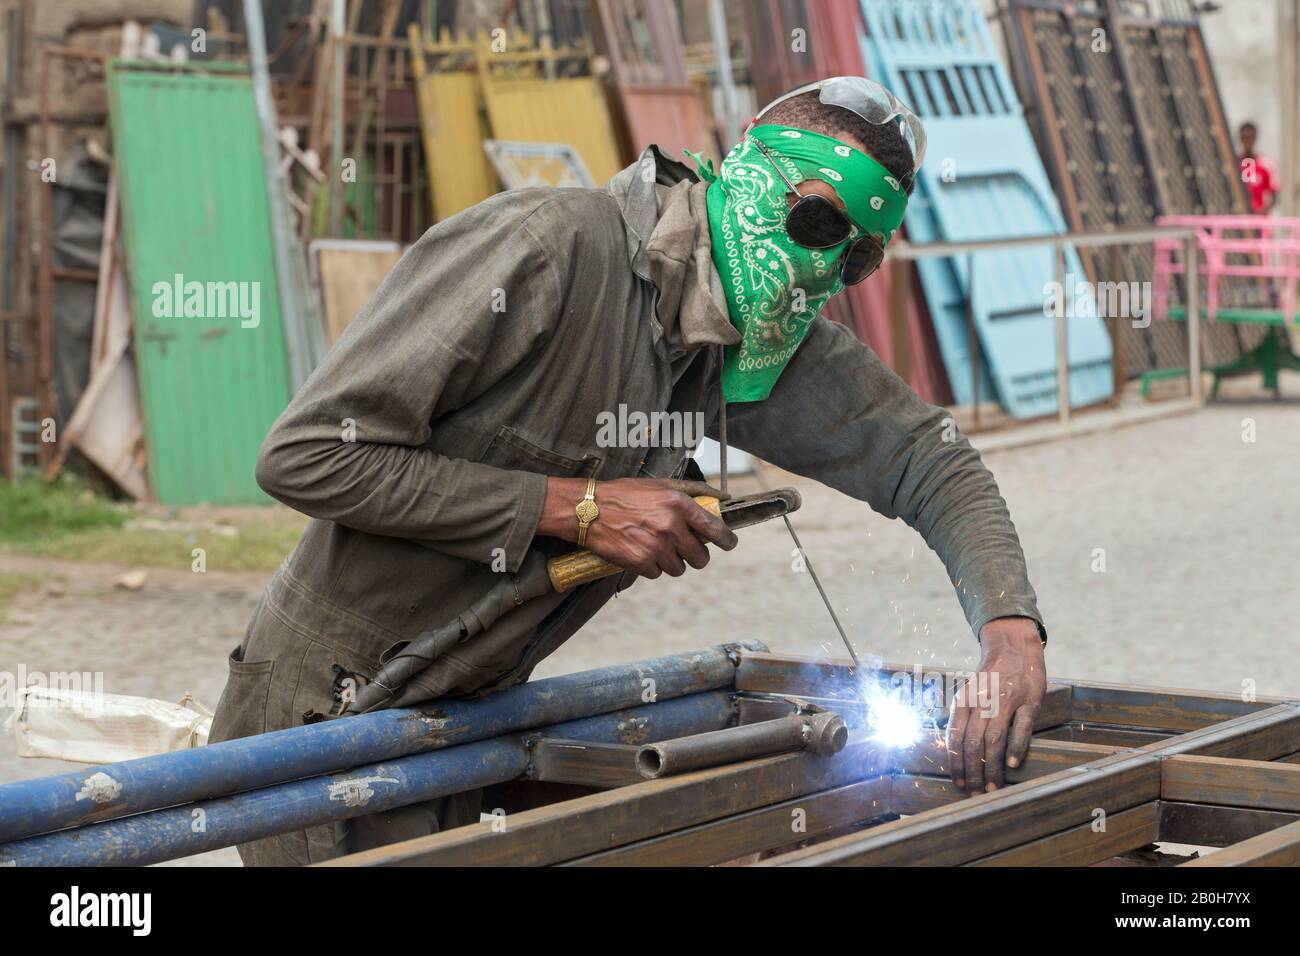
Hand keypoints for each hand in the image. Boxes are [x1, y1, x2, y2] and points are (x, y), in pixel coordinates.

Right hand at [538, 477, 737, 578]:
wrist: (589, 509)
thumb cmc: (624, 494)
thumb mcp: (659, 485)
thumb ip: (692, 491)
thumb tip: (723, 497)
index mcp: (679, 505)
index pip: (715, 530)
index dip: (727, 541)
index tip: (729, 544)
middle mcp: (671, 526)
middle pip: (700, 557)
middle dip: (694, 555)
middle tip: (682, 547)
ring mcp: (656, 547)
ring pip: (679, 569)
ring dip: (671, 562)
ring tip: (655, 546)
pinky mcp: (641, 562)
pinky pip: (658, 574)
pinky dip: (651, 567)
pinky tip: (640, 551)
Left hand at [946, 617, 1046, 794]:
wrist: (1013, 647)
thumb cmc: (990, 678)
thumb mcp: (969, 693)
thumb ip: (963, 718)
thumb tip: (955, 752)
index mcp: (964, 701)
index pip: (954, 737)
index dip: (955, 763)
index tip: (958, 783)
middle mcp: (982, 702)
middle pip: (972, 743)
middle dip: (972, 772)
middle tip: (975, 793)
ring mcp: (1006, 701)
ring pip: (993, 740)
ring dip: (991, 767)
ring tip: (992, 787)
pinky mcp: (1028, 701)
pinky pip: (1020, 728)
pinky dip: (1015, 748)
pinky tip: (1012, 764)